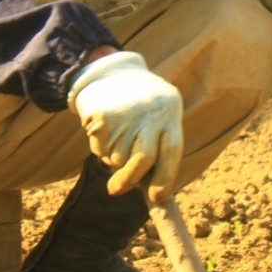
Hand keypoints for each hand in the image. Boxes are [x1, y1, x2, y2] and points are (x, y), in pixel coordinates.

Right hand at [68, 50, 183, 197]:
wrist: (109, 72)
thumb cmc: (141, 107)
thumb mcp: (158, 117)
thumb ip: (158, 149)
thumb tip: (154, 194)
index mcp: (170, 111)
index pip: (172, 150)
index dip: (165, 178)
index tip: (157, 199)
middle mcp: (150, 112)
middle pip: (143, 159)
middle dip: (129, 180)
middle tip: (116, 190)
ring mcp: (125, 113)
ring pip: (117, 157)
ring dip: (113, 158)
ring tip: (117, 135)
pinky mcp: (101, 116)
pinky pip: (100, 148)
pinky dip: (100, 147)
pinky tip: (104, 128)